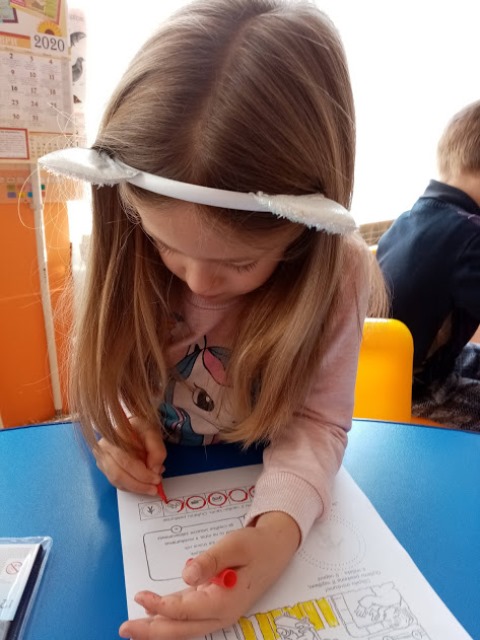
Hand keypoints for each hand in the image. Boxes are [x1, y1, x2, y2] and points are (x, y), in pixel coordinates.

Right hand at [93, 417, 165, 495]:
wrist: (133, 428)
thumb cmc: (142, 430)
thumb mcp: (154, 435)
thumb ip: (157, 451)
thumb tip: (154, 471)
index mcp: (114, 436)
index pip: (126, 460)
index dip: (142, 473)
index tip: (156, 479)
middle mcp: (103, 448)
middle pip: (118, 473)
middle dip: (139, 484)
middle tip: (154, 488)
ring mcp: (101, 458)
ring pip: (116, 480)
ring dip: (135, 487)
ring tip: (151, 487)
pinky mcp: (104, 468)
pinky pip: (117, 483)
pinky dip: (131, 487)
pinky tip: (142, 484)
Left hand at [119, 511, 300, 639]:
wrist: (275, 547)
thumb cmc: (255, 545)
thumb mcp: (234, 545)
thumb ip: (210, 561)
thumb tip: (187, 575)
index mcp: (226, 601)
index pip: (186, 610)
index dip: (161, 606)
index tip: (140, 597)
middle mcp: (221, 613)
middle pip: (181, 629)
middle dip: (152, 631)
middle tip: (124, 627)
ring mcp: (219, 611)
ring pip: (184, 626)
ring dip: (158, 627)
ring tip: (134, 626)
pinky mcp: (216, 605)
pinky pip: (189, 617)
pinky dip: (170, 617)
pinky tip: (155, 614)